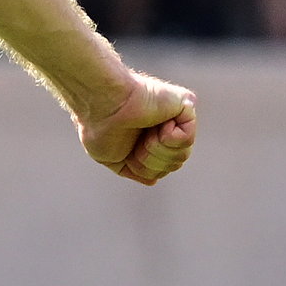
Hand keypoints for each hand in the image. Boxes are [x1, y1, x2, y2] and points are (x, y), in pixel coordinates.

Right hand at [80, 72, 197, 185]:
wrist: (102, 105)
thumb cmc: (99, 127)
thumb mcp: (110, 158)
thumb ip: (134, 171)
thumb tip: (153, 180)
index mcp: (149, 138)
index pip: (162, 168)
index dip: (144, 167)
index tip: (126, 151)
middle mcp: (166, 127)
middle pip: (174, 164)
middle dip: (150, 161)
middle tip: (134, 141)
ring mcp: (177, 116)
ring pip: (182, 154)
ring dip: (156, 149)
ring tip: (144, 132)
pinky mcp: (186, 105)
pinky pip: (186, 138)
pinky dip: (167, 138)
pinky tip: (157, 123)